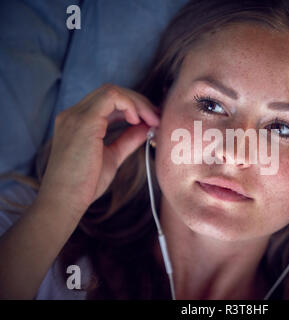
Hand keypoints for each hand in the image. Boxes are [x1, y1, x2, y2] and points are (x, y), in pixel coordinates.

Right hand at [39, 84, 159, 215]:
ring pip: (112, 91)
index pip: (107, 101)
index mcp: (77, 122)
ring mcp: (77, 115)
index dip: (132, 106)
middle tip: (157, 118)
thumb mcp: (112, 156)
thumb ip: (127, 140)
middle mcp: (73, 114)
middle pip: (111, 92)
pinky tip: (137, 120)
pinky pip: (112, 97)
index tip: (152, 120)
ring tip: (152, 120)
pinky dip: (130, 104)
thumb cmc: (85, 184)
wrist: (66, 200)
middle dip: (138, 102)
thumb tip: (146, 127)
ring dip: (137, 103)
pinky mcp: (85, 121)